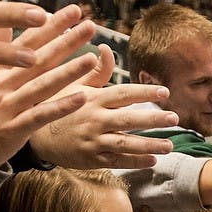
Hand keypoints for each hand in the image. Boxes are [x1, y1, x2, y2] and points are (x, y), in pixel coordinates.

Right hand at [0, 6, 99, 166]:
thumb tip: (4, 13)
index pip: (28, 40)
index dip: (51, 25)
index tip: (73, 11)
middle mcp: (3, 82)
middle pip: (38, 57)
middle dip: (65, 40)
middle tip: (89, 26)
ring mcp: (9, 105)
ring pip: (42, 85)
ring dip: (67, 72)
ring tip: (90, 58)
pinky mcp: (14, 128)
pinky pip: (41, 115)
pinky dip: (61, 107)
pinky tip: (81, 98)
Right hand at [29, 45, 177, 168]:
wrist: (36, 134)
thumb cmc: (60, 105)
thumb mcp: (74, 85)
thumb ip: (97, 71)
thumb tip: (107, 48)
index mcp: (94, 99)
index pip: (123, 94)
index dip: (145, 92)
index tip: (165, 92)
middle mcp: (95, 119)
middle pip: (128, 119)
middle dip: (152, 118)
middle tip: (175, 118)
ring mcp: (94, 140)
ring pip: (124, 143)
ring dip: (148, 145)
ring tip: (169, 145)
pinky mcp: (92, 159)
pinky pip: (117, 160)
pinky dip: (135, 161)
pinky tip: (153, 160)